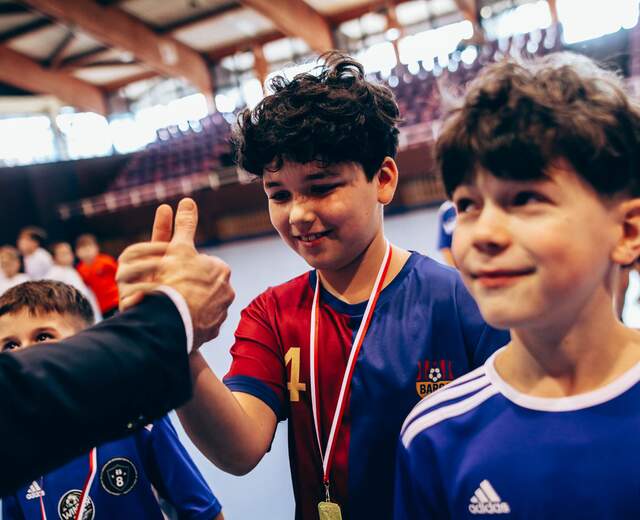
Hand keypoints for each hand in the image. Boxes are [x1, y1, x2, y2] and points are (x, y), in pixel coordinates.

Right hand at [117, 198, 234, 347]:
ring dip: (191, 304)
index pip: (203, 264)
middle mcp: (227, 291)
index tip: (173, 271)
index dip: (185, 266)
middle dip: (190, 285)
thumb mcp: (178, 248)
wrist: (174, 319)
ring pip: (204, 305)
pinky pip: (202, 324)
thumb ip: (185, 225)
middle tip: (171, 289)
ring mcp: (221, 313)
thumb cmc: (176, 279)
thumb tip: (187, 200)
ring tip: (173, 305)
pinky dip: (192, 321)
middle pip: (204, 285)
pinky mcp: (213, 331)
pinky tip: (178, 320)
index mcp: (221, 270)